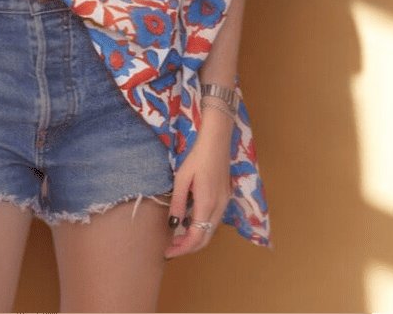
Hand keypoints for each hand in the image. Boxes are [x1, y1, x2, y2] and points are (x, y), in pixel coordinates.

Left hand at [165, 109, 232, 257]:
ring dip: (195, 237)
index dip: (182, 249)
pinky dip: (202, 227)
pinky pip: (214, 220)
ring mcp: (225, 202)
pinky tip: (190, 220)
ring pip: (211, 230)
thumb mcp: (182, 178)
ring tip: (177, 235)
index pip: (196, 237)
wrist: (217, 140)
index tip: (167, 252)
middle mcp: (219, 207)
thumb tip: (173, 225)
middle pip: (206, 238)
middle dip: (188, 246)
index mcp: (207, 203)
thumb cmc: (197, 156)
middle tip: (170, 246)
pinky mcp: (225, 197)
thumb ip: (179, 203)